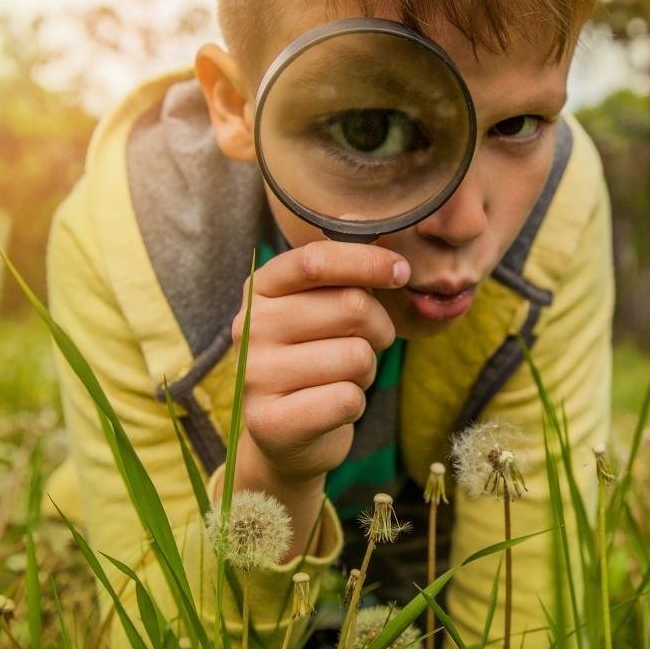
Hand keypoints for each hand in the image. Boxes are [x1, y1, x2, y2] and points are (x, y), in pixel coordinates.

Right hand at [229, 239, 409, 489]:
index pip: (316, 259)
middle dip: (378, 328)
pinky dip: (354, 403)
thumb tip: (359, 212)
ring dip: (366, 370)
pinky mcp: (270, 422)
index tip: (401, 272)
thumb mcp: (324, 306)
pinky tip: (332, 407)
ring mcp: (254, 375)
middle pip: (351, 306)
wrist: (287, 435)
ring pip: (356, 356)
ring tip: (342, 378)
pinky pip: (347, 399)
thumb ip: (342, 264)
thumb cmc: (317, 357)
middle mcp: (248, 327)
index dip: (367, 261)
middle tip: (363, 345)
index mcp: (261, 289)